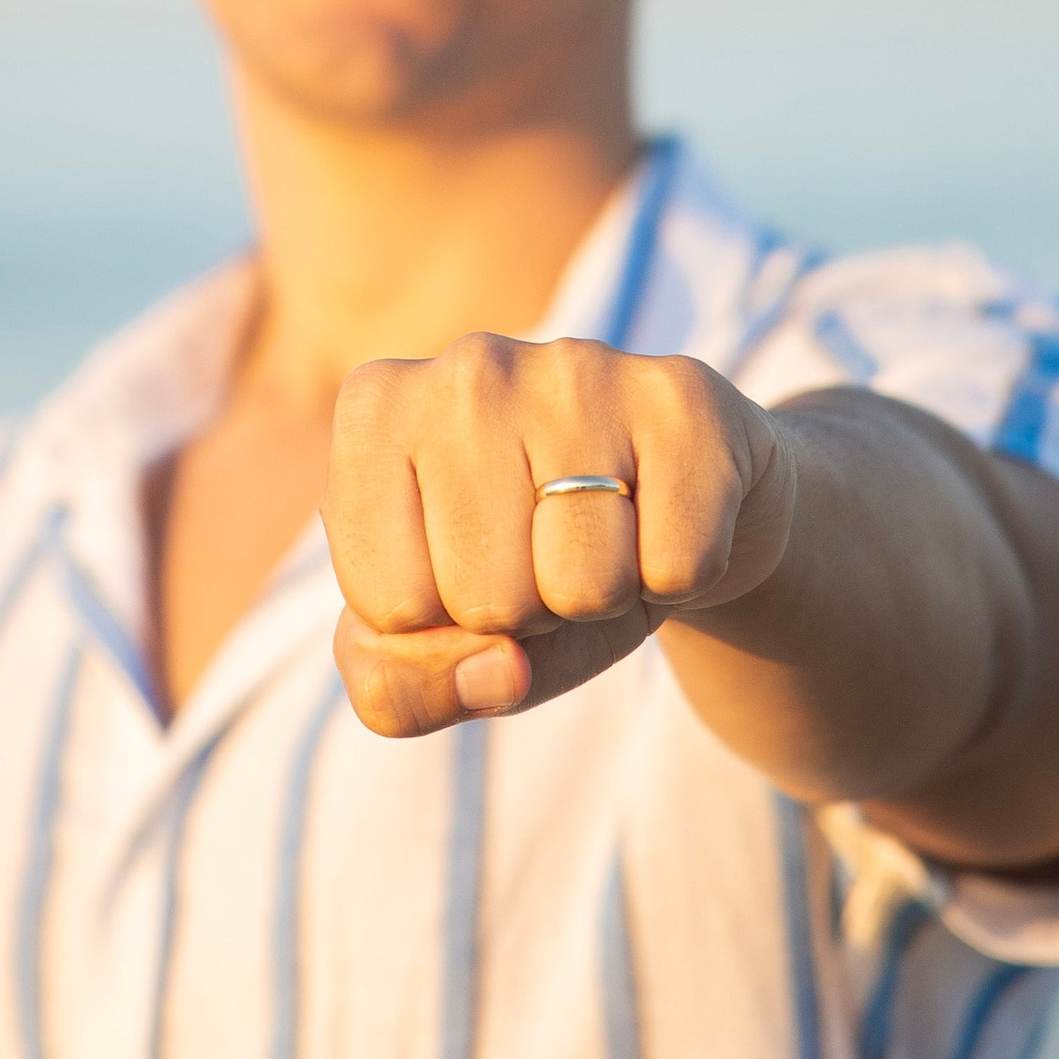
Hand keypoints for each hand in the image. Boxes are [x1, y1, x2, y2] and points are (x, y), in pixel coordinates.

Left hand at [325, 332, 796, 735]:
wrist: (665, 502)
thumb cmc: (524, 565)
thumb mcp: (433, 643)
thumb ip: (396, 692)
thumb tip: (500, 670)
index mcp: (375, 410)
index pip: (390, 607)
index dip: (441, 625)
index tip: (470, 566)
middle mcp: (467, 367)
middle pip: (484, 598)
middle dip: (524, 614)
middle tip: (546, 554)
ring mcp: (579, 369)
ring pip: (582, 586)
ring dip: (600, 599)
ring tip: (602, 536)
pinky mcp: (683, 397)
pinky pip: (678, 567)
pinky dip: (675, 577)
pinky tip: (660, 517)